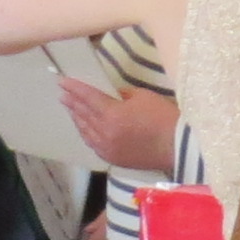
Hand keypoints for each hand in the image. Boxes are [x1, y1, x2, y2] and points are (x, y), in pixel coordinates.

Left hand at [57, 75, 181, 174]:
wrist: (178, 146)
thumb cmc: (164, 117)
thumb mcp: (143, 97)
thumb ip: (122, 95)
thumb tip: (113, 96)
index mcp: (112, 114)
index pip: (88, 97)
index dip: (74, 88)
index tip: (62, 81)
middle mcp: (104, 132)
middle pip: (83, 114)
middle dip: (72, 102)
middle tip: (63, 93)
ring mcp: (106, 148)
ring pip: (85, 131)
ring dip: (77, 118)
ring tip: (70, 109)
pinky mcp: (112, 158)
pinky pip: (93, 144)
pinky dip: (86, 134)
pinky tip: (83, 128)